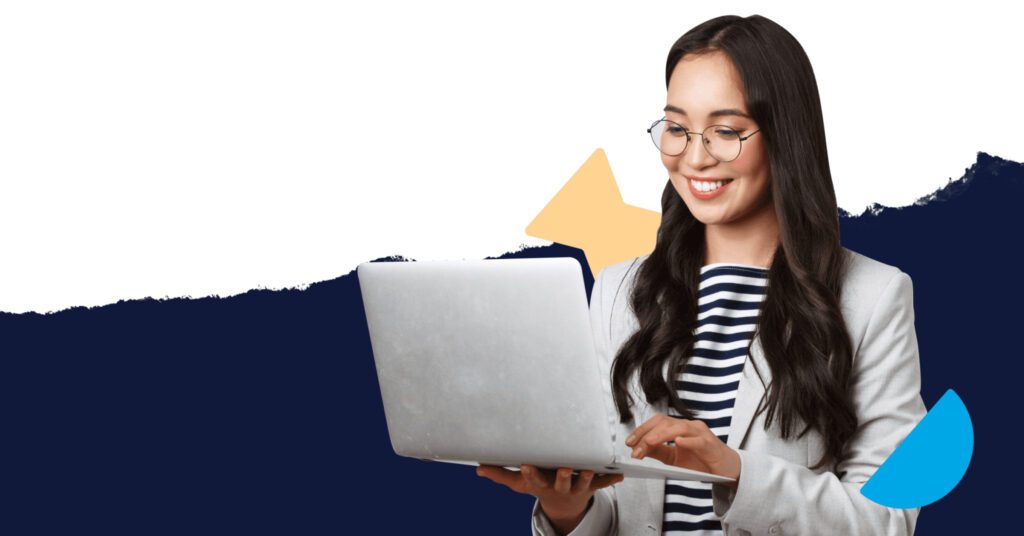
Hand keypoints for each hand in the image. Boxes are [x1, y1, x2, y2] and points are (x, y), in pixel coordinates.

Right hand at [476, 464, 623, 532]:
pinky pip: (602, 483)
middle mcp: (560, 486)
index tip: (526, 464)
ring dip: (586, 478)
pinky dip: (611, 480)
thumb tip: (478, 468)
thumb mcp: (520, 484)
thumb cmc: (539, 486)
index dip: (530, 474)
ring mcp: (577, 487)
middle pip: (561, 483)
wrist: (563, 506)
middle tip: (564, 469)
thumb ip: (501, 474)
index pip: (534, 479)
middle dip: (562, 477)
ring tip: (588, 470)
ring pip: (582, 484)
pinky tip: (620, 476)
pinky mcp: (591, 485)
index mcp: (542, 484)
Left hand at [625, 413, 740, 487]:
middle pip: (664, 422)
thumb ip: (658, 451)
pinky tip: (678, 442)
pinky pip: (698, 440)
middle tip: (635, 447)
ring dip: (661, 435)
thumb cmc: (700, 461)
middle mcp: (689, 426)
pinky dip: (687, 441)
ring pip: (679, 428)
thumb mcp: (674, 458)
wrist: (725, 469)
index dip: (641, 430)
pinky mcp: (710, 444)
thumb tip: (638, 449)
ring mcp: (700, 433)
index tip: (629, 442)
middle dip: (647, 434)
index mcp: (678, 427)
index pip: (657, 422)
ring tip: (649, 442)